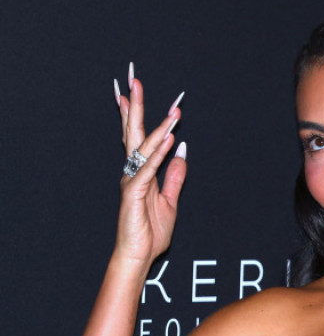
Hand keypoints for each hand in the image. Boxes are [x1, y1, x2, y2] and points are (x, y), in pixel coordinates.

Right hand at [113, 64, 186, 266]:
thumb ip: (174, 176)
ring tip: (171, 109)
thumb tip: (181, 150)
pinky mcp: (133, 192)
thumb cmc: (150, 232)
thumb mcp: (169, 201)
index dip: (139, 114)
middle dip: (135, 106)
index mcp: (141, 173)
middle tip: (134, 79)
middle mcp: (133, 172)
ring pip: (144, 146)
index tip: (135, 91)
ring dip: (158, 125)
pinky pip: (149, 168)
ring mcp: (132, 180)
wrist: (138, 256)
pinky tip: (168, 138)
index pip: (139, 138)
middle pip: (134, 133)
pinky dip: (159, 152)